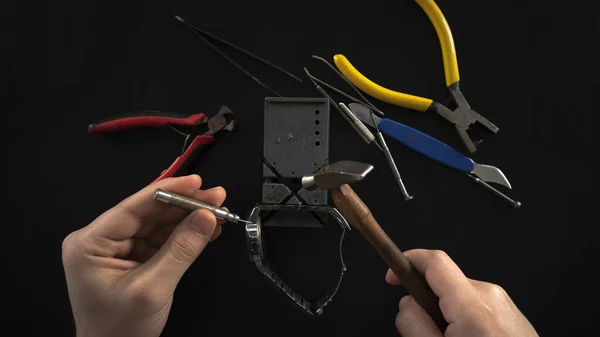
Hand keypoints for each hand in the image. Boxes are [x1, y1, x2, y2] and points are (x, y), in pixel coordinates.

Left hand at [62, 175, 225, 336]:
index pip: (133, 207)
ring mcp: (119, 250)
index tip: (196, 182)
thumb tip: (206, 217)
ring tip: (217, 212)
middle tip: (215, 197)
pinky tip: (207, 229)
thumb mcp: (152, 288)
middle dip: (184, 205)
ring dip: (189, 219)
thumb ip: (181, 250)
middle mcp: (101, 241)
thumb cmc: (119, 330)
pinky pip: (162, 240)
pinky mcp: (135, 259)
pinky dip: (185, 235)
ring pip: (159, 224)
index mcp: (90, 243)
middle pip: (149, 213)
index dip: (168, 190)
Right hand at [386, 250, 537, 336]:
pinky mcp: (510, 314)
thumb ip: (414, 326)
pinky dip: (462, 320)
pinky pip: (474, 306)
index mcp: (473, 307)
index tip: (392, 277)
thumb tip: (406, 305)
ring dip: (445, 315)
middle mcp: (491, 298)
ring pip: (458, 296)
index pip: (435, 261)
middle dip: (426, 303)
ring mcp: (504, 305)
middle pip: (443, 282)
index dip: (407, 261)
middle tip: (425, 334)